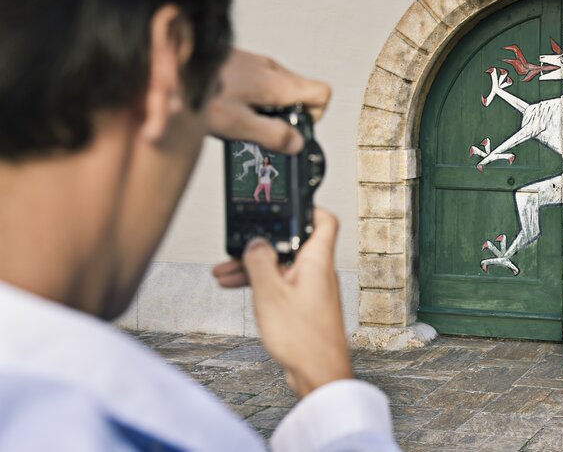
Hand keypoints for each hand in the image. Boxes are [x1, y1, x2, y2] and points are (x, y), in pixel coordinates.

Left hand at [207, 49, 330, 152]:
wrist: (166, 63)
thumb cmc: (196, 90)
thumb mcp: (237, 124)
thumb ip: (272, 135)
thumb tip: (296, 144)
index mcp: (276, 82)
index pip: (321, 93)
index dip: (314, 117)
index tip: (293, 130)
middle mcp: (270, 68)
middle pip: (300, 93)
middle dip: (286, 116)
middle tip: (260, 130)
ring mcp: (255, 63)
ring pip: (279, 88)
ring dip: (267, 108)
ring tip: (240, 120)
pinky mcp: (239, 62)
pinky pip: (259, 82)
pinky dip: (252, 97)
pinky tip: (228, 107)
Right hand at [212, 209, 351, 397]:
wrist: (318, 373)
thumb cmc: (303, 337)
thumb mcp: (269, 293)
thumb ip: (259, 262)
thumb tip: (255, 242)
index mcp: (317, 260)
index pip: (323, 220)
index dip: (306, 207)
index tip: (282, 205)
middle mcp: (318, 271)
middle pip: (291, 244)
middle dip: (262, 244)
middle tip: (236, 248)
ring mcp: (312, 289)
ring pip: (282, 266)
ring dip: (254, 267)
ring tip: (223, 274)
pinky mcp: (305, 306)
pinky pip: (281, 285)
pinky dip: (261, 284)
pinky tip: (237, 288)